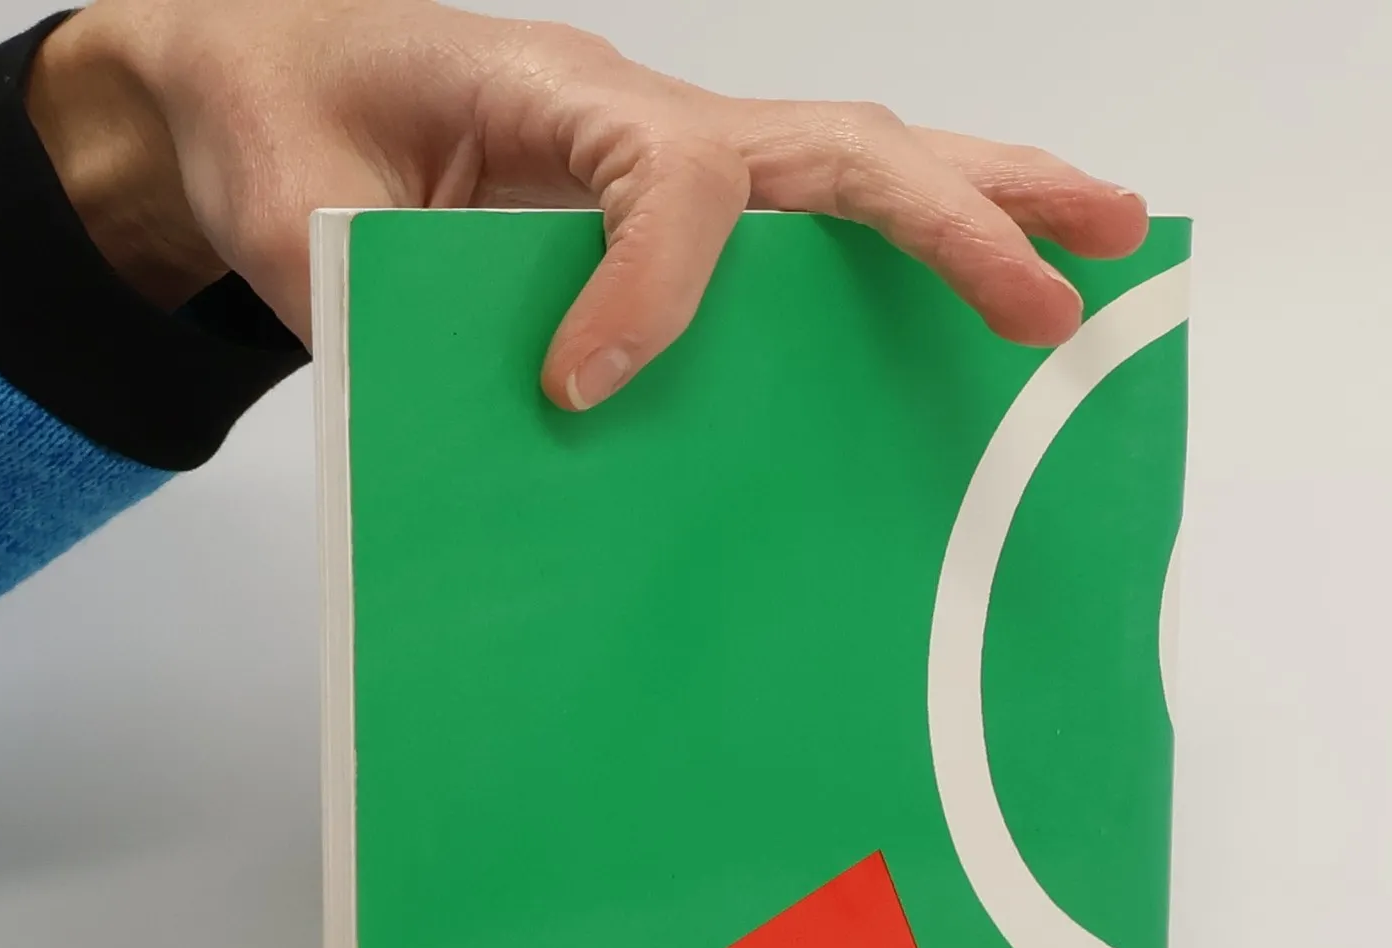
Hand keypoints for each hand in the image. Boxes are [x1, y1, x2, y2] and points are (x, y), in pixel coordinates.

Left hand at [28, 1, 1148, 409]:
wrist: (269, 84)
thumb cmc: (292, 133)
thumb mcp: (311, 218)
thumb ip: (389, 296)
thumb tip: (503, 419)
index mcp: (558, 98)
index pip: (664, 184)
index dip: (645, 291)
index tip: (582, 390)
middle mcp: (650, 118)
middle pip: (840, 148)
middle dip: (960, 217)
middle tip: (1067, 282)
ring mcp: (683, 154)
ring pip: (866, 164)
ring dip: (996, 200)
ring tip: (1122, 238)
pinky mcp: (687, 204)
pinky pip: (825, 221)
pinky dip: (925, 237)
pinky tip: (1000, 283)